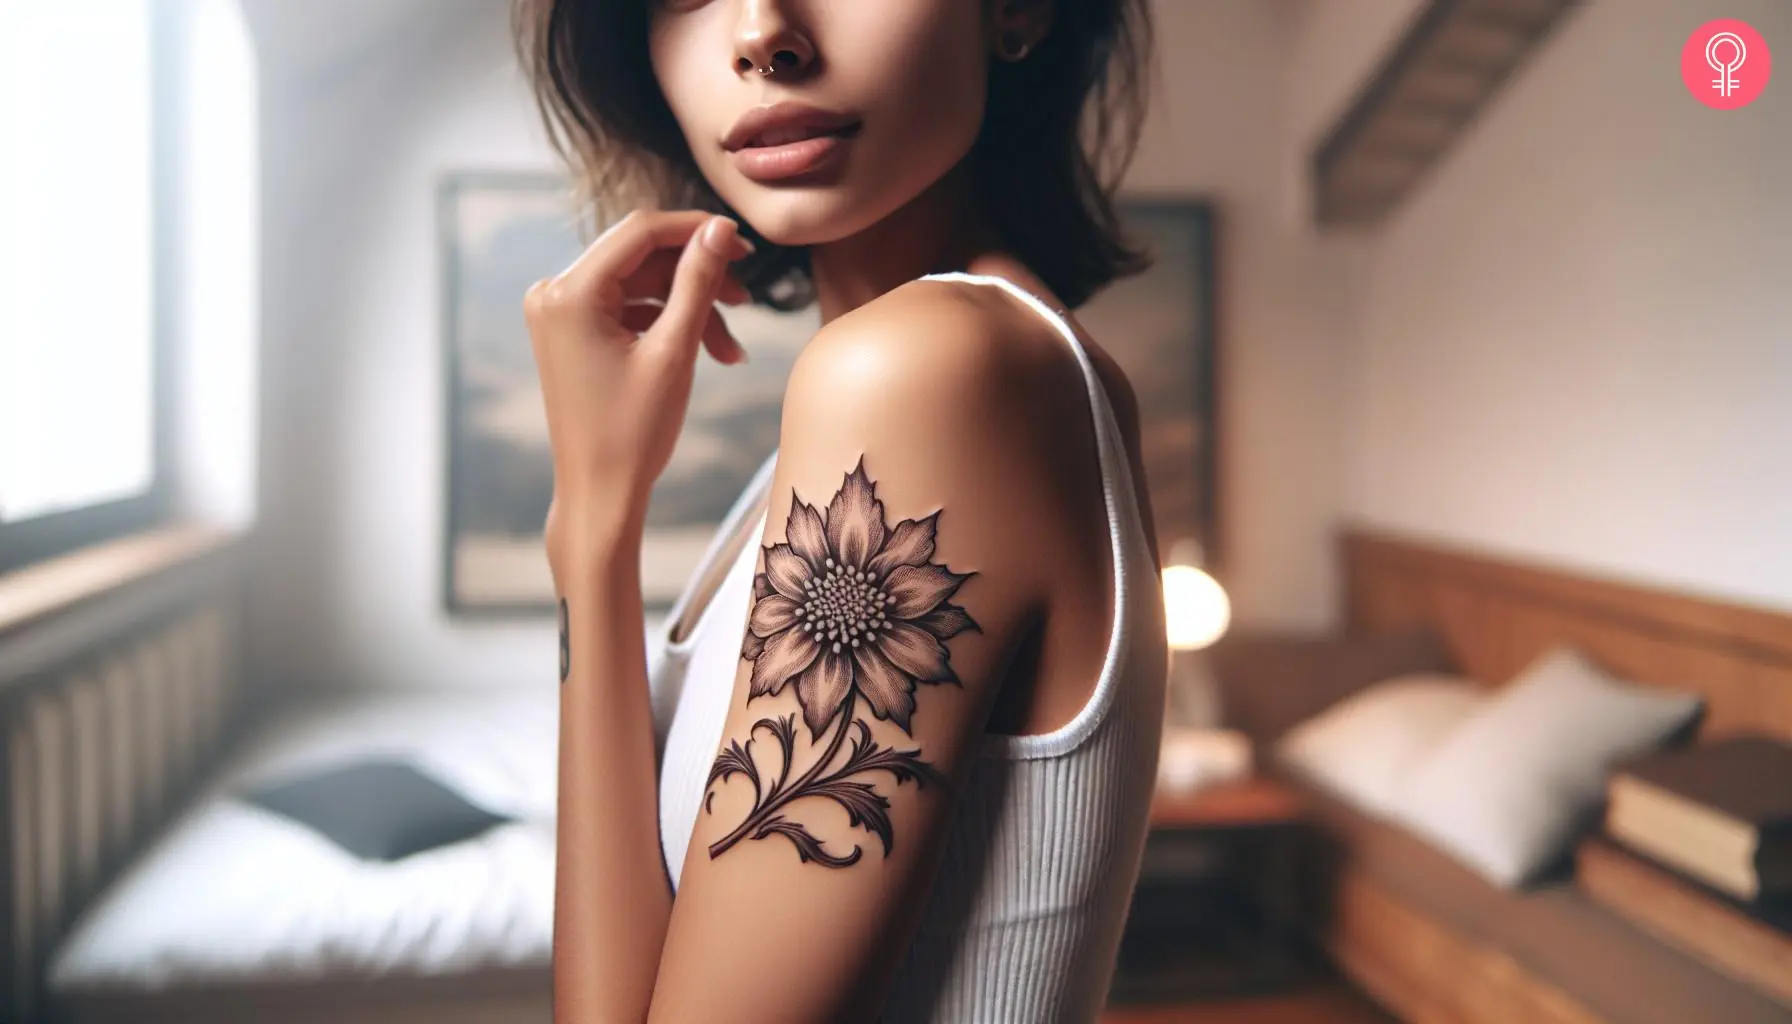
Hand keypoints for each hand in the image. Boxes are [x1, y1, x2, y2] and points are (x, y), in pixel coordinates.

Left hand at [524, 210, 754, 564]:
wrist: (599, 492)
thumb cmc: (633, 433)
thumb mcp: (674, 351)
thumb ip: (697, 282)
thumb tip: (720, 229)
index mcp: (569, 293)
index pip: (639, 231)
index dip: (695, 231)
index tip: (743, 244)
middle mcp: (554, 293)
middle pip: (640, 257)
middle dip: (696, 276)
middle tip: (747, 299)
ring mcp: (559, 313)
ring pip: (640, 285)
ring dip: (689, 307)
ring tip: (731, 349)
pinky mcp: (572, 331)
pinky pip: (627, 308)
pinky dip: (666, 323)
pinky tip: (706, 352)